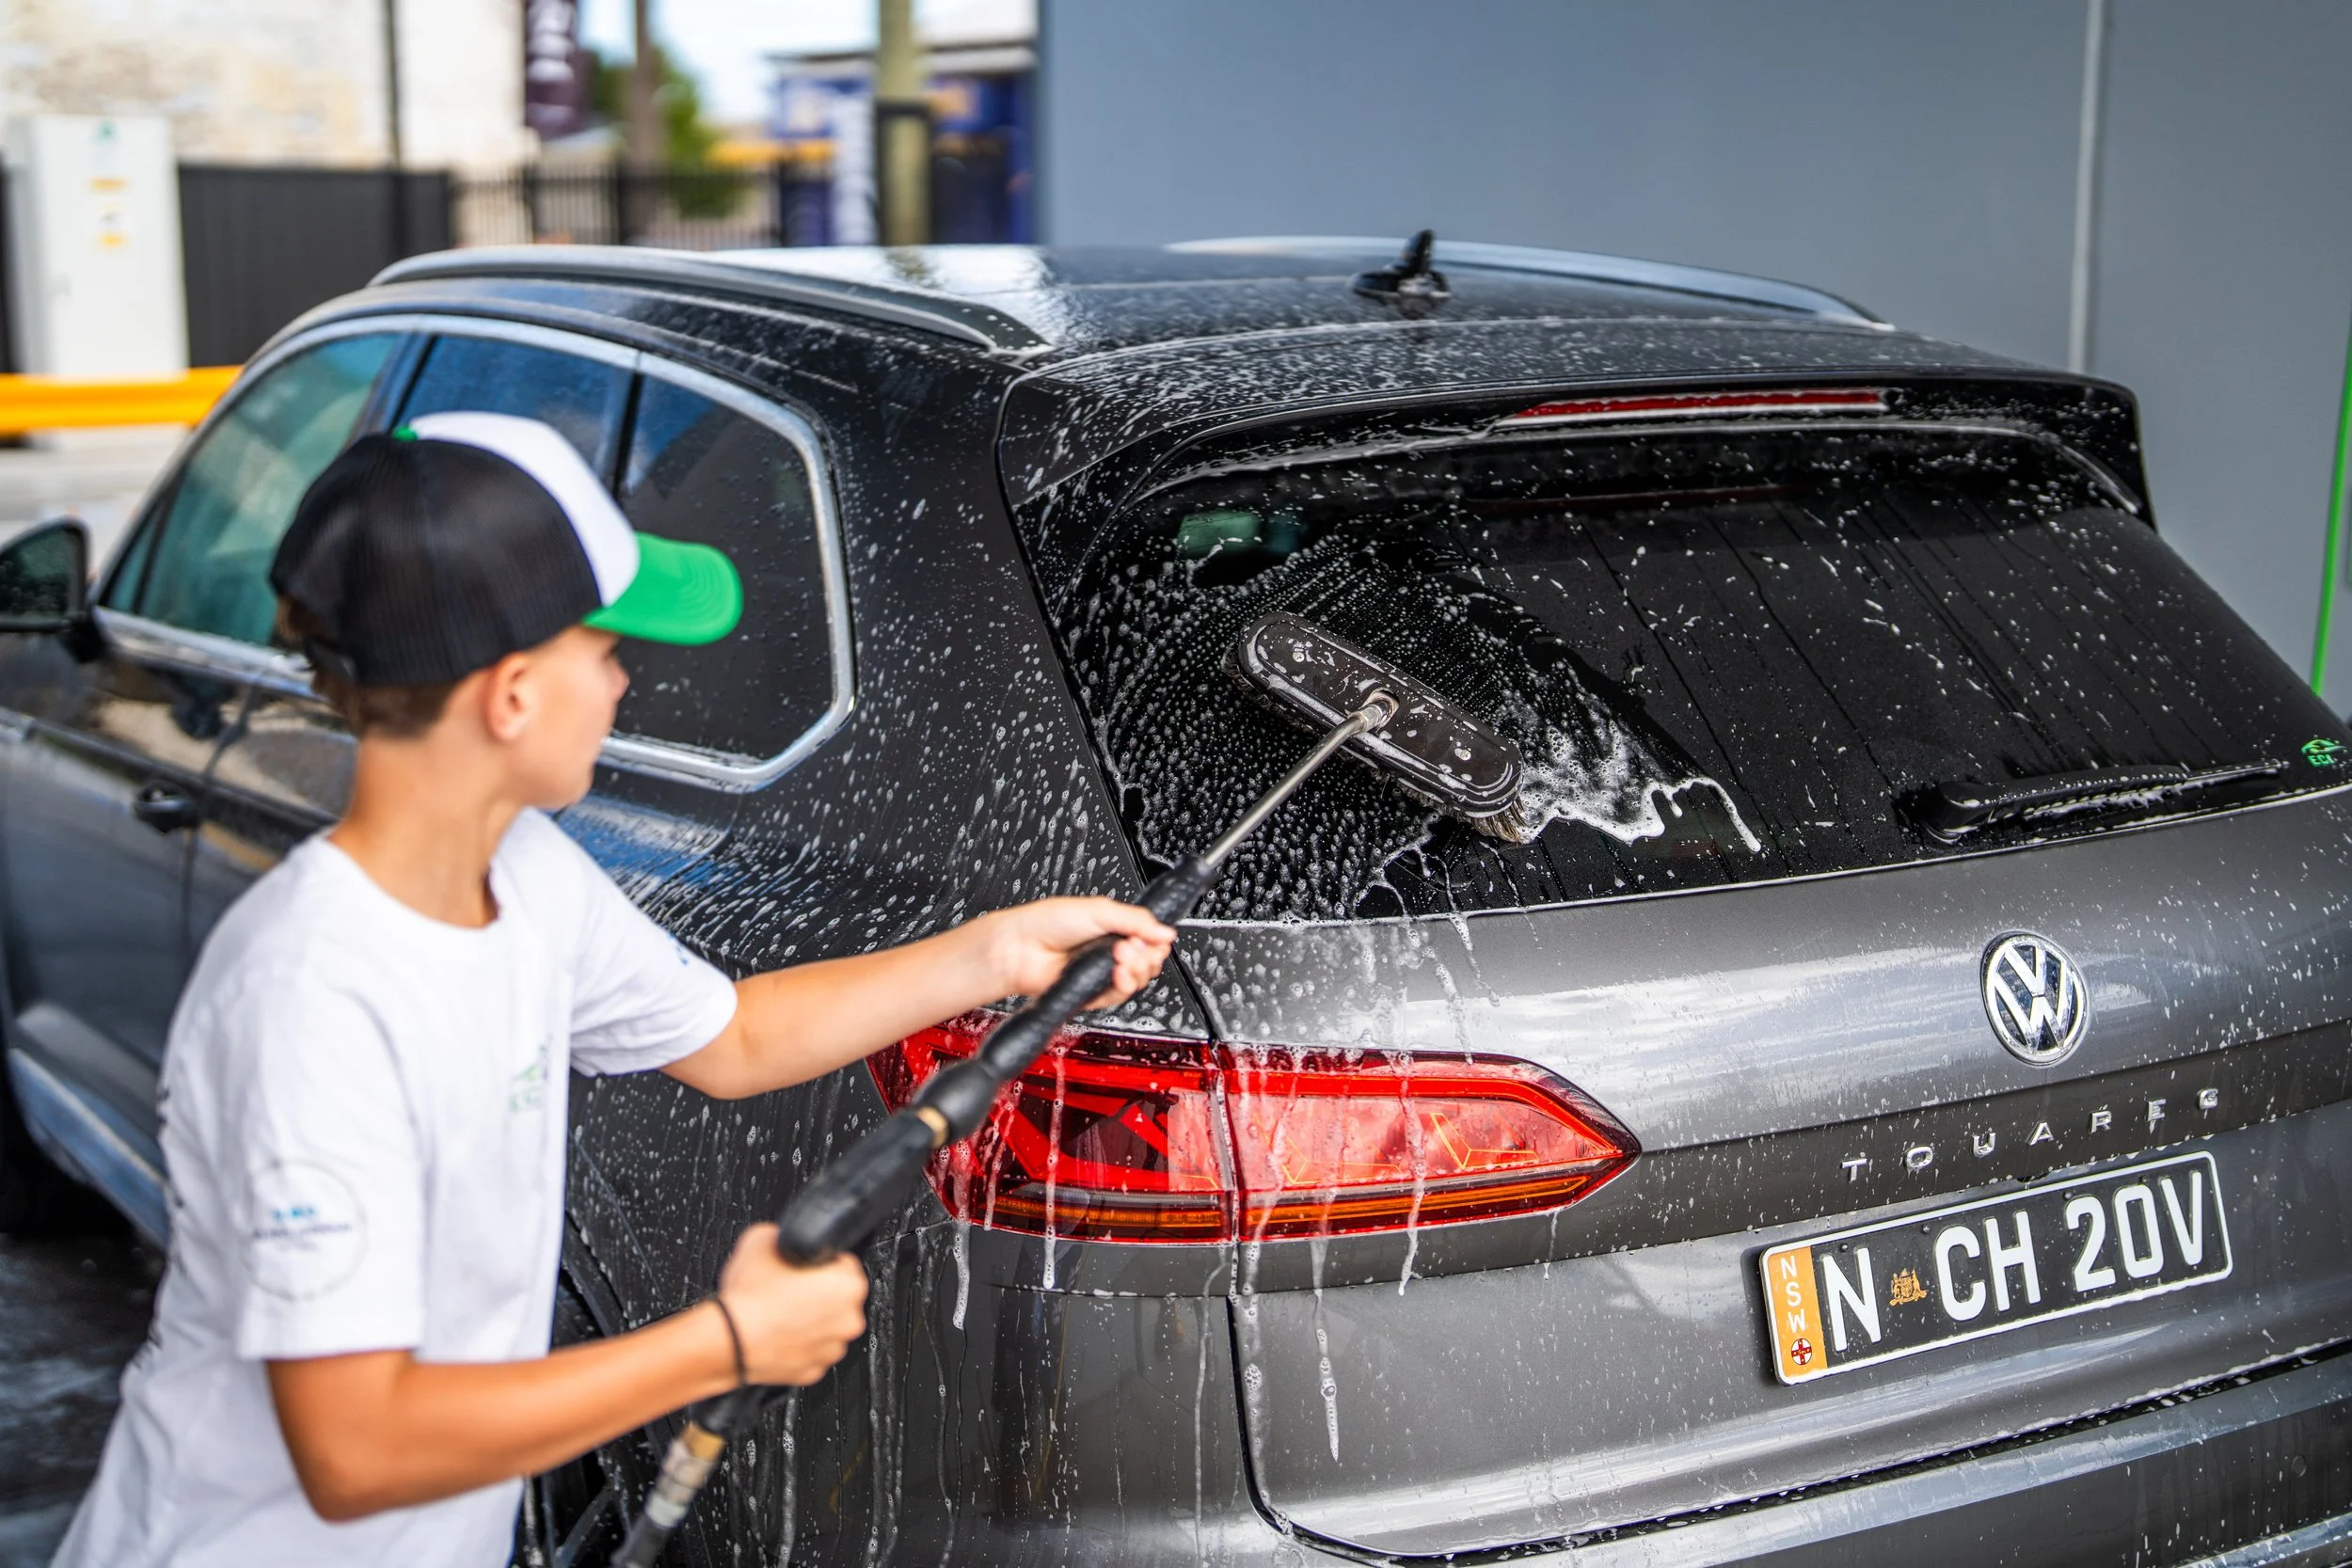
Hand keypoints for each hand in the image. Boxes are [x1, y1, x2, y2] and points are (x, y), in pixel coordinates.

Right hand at [715, 1224, 867, 1386]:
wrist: (729, 1340)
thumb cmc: (749, 1297)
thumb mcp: (761, 1239)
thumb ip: (783, 1236)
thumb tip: (783, 1238)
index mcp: (848, 1284)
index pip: (844, 1263)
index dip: (820, 1261)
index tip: (804, 1266)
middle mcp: (849, 1319)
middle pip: (839, 1297)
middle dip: (818, 1292)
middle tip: (789, 1289)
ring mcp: (832, 1349)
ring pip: (826, 1326)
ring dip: (809, 1320)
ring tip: (779, 1313)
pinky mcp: (814, 1371)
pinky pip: (810, 1350)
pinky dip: (797, 1343)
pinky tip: (776, 1334)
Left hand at [965, 896, 1177, 1008]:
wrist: (1021, 948)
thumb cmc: (1047, 923)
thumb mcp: (1099, 910)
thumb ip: (1137, 920)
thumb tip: (1166, 931)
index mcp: (1113, 927)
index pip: (1150, 939)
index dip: (1155, 941)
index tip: (1151, 938)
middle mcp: (1109, 950)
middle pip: (1148, 962)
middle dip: (1146, 955)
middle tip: (1130, 946)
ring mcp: (1101, 972)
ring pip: (1137, 980)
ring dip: (1135, 970)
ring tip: (1119, 958)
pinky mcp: (1093, 993)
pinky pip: (1119, 996)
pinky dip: (1122, 986)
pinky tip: (1116, 973)